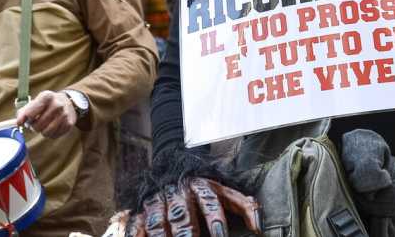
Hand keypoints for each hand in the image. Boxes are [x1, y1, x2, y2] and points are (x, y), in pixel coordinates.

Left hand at [16, 90, 75, 137]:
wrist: (67, 102)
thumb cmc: (47, 103)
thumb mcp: (36, 102)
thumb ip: (24, 111)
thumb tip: (17, 123)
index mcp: (46, 97)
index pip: (30, 114)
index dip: (23, 120)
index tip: (20, 122)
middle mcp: (57, 105)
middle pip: (37, 126)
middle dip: (33, 126)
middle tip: (35, 122)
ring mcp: (64, 115)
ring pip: (46, 133)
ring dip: (42, 131)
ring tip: (43, 125)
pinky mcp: (69, 124)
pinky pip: (54, 136)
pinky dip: (50, 134)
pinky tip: (51, 126)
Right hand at [124, 178, 260, 236]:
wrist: (169, 165)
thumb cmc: (202, 187)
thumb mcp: (223, 191)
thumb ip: (244, 205)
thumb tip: (259, 227)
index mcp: (200, 187)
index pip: (209, 203)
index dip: (215, 221)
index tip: (220, 236)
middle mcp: (178, 193)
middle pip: (182, 216)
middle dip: (186, 235)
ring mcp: (157, 202)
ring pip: (158, 222)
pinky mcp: (141, 211)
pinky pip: (136, 225)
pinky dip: (137, 236)